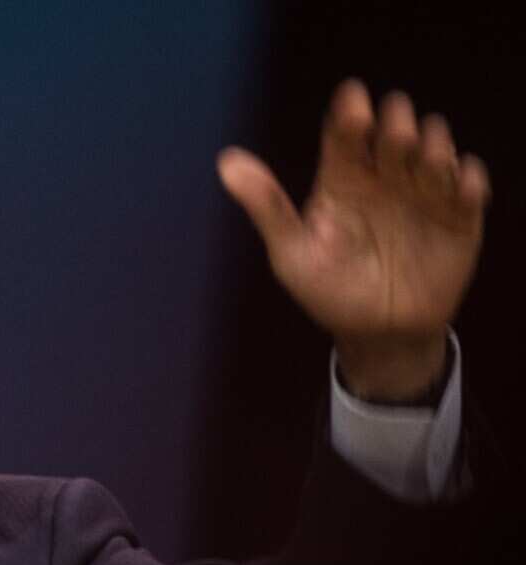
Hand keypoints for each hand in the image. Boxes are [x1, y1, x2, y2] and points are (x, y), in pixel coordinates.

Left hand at [218, 79, 490, 400]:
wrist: (376, 333)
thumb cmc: (328, 288)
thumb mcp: (291, 251)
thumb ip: (266, 206)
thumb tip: (226, 161)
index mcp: (342, 177)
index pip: (346, 133)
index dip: (350, 112)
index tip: (353, 100)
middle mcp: (384, 175)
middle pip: (394, 131)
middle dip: (396, 123)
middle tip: (391, 134)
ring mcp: (423, 193)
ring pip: (434, 149)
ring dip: (433, 145)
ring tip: (425, 155)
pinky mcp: (459, 217)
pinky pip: (470, 188)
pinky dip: (468, 181)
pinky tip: (459, 185)